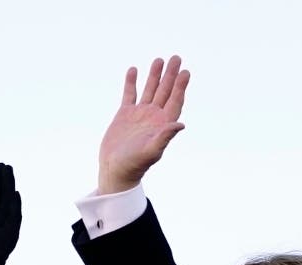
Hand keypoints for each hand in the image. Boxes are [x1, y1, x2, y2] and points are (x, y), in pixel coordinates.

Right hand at [97, 55, 190, 194]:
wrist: (116, 170)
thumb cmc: (135, 165)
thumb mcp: (151, 151)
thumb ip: (165, 137)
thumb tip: (181, 124)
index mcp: (162, 125)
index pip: (175, 101)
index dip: (181, 87)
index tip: (186, 72)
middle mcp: (153, 118)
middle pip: (165, 92)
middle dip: (171, 75)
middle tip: (176, 58)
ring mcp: (139, 115)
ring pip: (149, 90)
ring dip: (154, 75)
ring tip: (159, 59)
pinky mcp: (124, 115)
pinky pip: (129, 94)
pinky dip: (131, 82)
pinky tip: (134, 70)